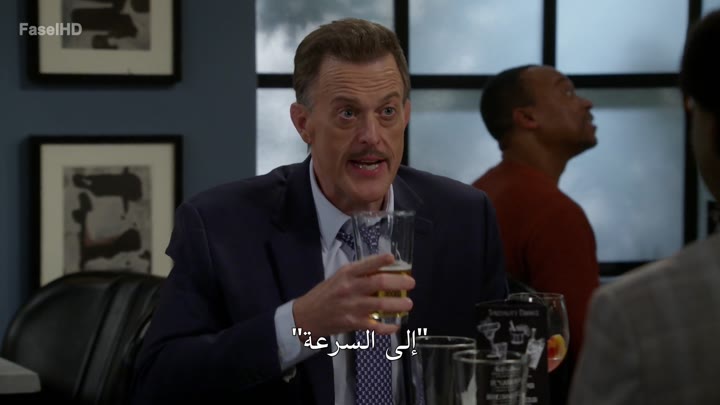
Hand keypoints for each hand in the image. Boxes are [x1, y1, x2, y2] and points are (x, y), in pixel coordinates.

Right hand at [293, 254, 414, 338]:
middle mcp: (350, 289)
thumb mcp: (338, 277)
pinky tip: (395, 326)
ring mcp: (352, 307)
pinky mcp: (353, 323)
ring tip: (408, 304)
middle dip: (399, 282)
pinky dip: (387, 327)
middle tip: (411, 283)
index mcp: (346, 274)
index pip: (366, 265)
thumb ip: (358, 273)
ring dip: (398, 305)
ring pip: (380, 305)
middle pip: (379, 283)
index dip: (381, 261)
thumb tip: (383, 268)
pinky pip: (375, 326)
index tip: (394, 258)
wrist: (307, 316)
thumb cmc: (325, 294)